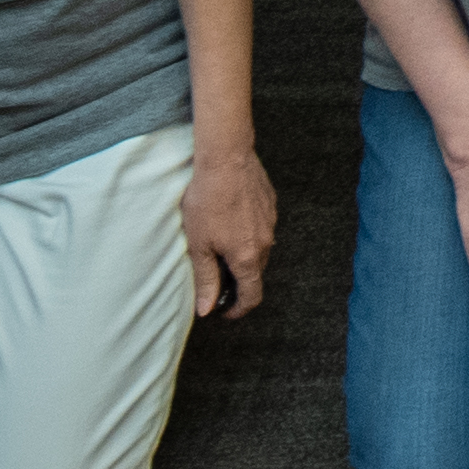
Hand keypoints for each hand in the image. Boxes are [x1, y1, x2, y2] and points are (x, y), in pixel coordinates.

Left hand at [181, 143, 277, 316]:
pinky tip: (229, 219)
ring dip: (243, 254)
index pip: (252, 295)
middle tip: (215, 275)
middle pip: (255, 272)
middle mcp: (265, 242)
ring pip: (260, 249)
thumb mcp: (199, 244)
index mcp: (247, 257)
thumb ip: (206, 279)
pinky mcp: (270, 203)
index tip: (226, 311)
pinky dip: (248, 233)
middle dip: (237, 280)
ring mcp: (270, 221)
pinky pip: (261, 227)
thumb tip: (206, 309)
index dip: (239, 309)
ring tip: (219, 243)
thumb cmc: (207, 199)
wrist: (225, 157)